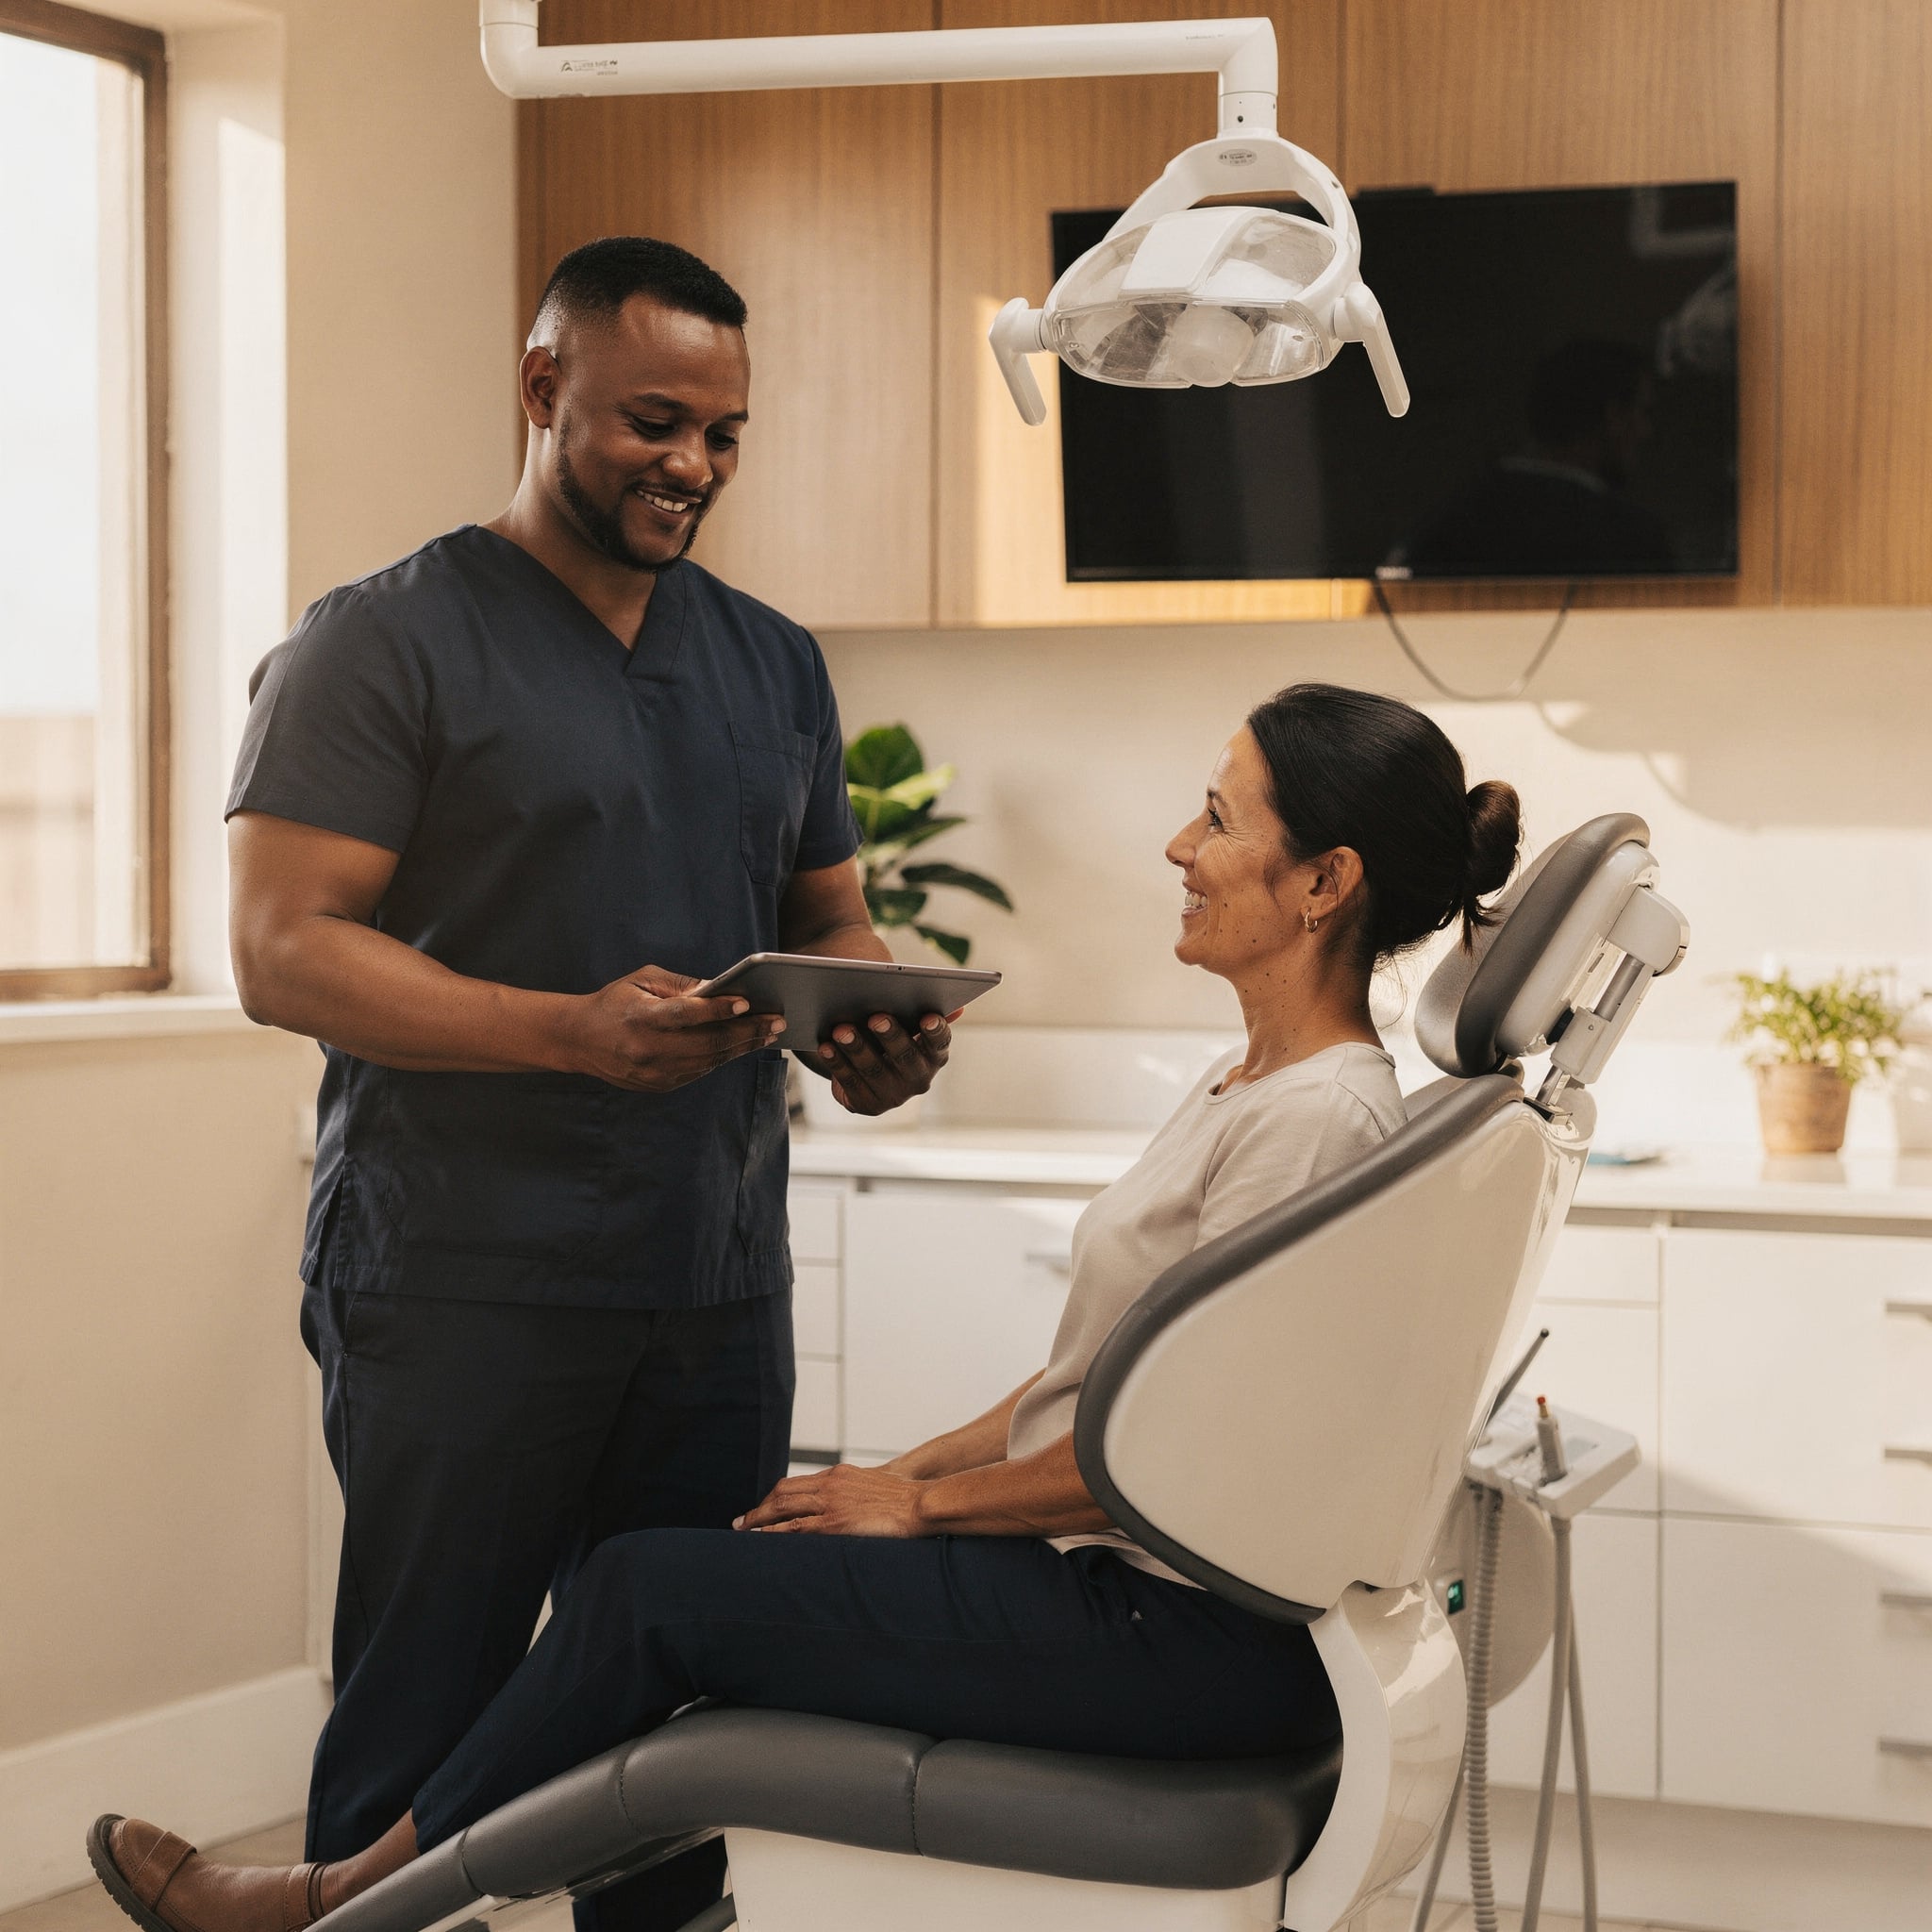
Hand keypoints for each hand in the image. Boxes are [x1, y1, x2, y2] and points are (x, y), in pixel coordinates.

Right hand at [558, 964, 783, 1092]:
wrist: (579, 1040)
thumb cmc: (615, 1002)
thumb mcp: (642, 980)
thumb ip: (681, 986)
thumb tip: (721, 989)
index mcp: (641, 1018)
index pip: (686, 1015)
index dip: (718, 1009)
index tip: (747, 1002)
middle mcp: (648, 1050)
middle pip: (707, 1043)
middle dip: (747, 1031)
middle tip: (777, 1021)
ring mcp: (655, 1073)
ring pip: (710, 1061)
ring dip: (743, 1047)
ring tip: (769, 1033)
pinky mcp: (660, 1085)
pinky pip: (701, 1071)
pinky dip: (725, 1057)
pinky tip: (744, 1044)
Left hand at [733, 1462, 930, 1537]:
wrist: (921, 1502)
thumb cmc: (906, 1498)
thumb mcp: (876, 1486)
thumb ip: (856, 1493)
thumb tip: (851, 1508)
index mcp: (839, 1474)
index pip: (797, 1484)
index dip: (775, 1498)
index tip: (763, 1510)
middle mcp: (830, 1484)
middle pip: (783, 1492)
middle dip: (760, 1509)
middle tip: (741, 1523)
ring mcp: (832, 1503)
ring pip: (784, 1508)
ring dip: (760, 1521)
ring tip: (744, 1533)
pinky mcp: (836, 1523)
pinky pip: (797, 1528)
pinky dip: (776, 1534)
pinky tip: (763, 1541)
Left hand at [813, 1010, 954, 1115]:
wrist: (868, 1071)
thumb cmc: (890, 1036)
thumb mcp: (907, 1024)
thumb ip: (923, 1012)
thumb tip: (959, 1010)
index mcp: (935, 1054)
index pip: (940, 1042)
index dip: (935, 1031)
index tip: (927, 1017)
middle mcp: (920, 1079)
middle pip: (905, 1057)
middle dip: (890, 1036)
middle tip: (875, 1016)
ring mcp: (895, 1096)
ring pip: (874, 1071)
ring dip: (857, 1048)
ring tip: (841, 1029)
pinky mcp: (869, 1106)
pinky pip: (851, 1083)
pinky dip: (837, 1063)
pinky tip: (825, 1047)